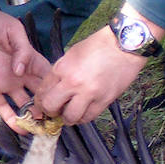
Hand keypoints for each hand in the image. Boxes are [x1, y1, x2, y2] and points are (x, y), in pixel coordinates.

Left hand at [0, 3, 50, 129]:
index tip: (64, 97)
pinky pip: (2, 107)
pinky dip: (11, 119)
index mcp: (29, 59)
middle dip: (48, 105)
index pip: (47, 75)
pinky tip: (20, 129)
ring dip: (32, 116)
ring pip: (23, 104)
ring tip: (42, 128)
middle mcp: (21, 74)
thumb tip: (21, 72)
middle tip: (56, 118)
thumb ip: (22, 50)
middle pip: (39, 93)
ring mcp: (6, 83)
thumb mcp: (12, 29)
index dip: (55, 85)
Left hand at [32, 23, 151, 123]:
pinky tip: (83, 112)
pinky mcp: (104, 101)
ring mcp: (89, 93)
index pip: (42, 91)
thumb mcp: (72, 54)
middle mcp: (73, 83)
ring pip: (70, 117)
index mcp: (62, 68)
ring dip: (68, 117)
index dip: (40, 100)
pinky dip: (83, 117)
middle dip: (50, 111)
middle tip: (54, 110)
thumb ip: (61, 71)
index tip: (43, 103)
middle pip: (51, 107)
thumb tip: (53, 87)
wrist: (124, 45)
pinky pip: (88, 117)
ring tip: (70, 113)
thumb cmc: (99, 46)